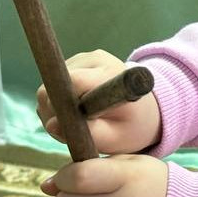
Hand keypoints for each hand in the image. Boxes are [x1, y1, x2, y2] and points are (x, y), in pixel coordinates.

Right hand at [36, 49, 161, 154]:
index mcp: (110, 75)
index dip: (59, 106)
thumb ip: (87, 133)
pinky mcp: (76, 62)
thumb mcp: (116, 138)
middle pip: (53, 84)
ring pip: (49, 86)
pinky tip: (75, 113)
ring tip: (78, 122)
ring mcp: (84, 58)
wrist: (147, 109)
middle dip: (54, 111)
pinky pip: (52, 85)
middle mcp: (96, 59)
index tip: (65, 125)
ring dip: (56, 109)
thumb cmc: (133, 126)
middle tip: (71, 129)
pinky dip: (57, 103)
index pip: (72, 81)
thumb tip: (51, 124)